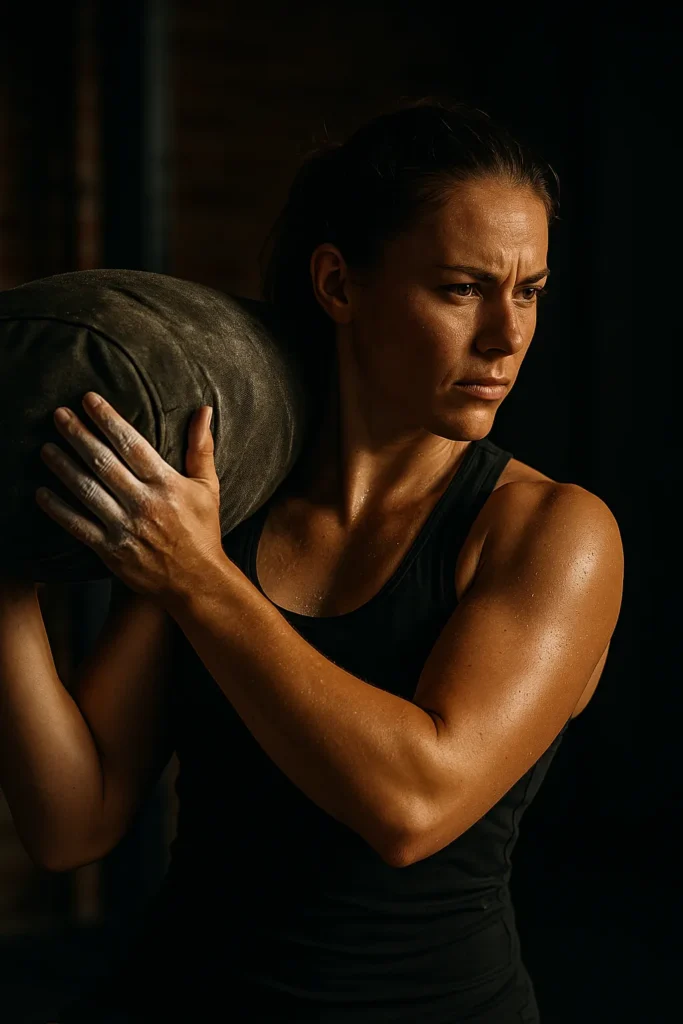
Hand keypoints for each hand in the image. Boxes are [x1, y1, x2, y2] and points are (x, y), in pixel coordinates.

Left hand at [36, 392, 225, 601]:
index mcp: (166, 484)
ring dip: (63, 467)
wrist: (197, 582)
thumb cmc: (203, 532)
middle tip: (59, 416)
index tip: (89, 401)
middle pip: (103, 462)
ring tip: (46, 449)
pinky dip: (58, 510)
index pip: (131, 444)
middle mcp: (143, 503)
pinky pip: (78, 526)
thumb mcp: (209, 488)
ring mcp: (125, 528)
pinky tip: (42, 494)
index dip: (108, 420)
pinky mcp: (111, 551)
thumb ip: (201, 448)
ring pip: (86, 491)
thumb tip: (203, 410)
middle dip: (78, 436)